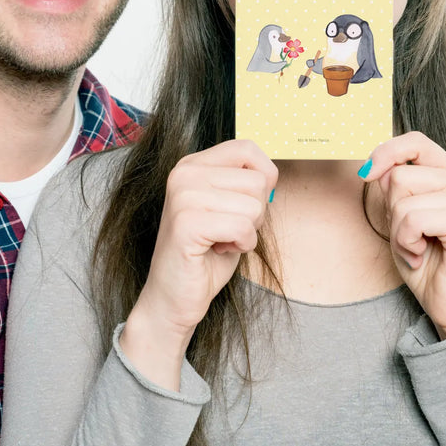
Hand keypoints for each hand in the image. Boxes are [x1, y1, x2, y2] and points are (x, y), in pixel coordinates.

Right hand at [120, 139, 276, 388]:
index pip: (247, 148)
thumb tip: (272, 175)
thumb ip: (244, 185)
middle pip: (257, 181)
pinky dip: (242, 245)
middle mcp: (184, 173)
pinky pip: (242, 227)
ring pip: (253, 205)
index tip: (248, 204)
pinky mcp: (186, 223)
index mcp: (193, 164)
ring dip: (248, 232)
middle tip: (228, 230)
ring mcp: (183, 195)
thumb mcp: (229, 208)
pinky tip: (219, 250)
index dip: (264, 177)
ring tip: (221, 241)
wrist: (174, 296)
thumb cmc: (206, 254)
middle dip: (255, 213)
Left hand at [362, 132, 445, 338]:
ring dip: (398, 231)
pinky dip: (406, 242)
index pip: (415, 141)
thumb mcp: (400, 215)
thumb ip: (393, 186)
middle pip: (399, 175)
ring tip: (417, 247)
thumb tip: (375, 168)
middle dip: (391, 210)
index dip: (386, 152)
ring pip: (402, 198)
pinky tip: (422, 255)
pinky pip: (413, 219)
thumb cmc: (426, 258)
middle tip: (409, 235)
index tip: (367, 174)